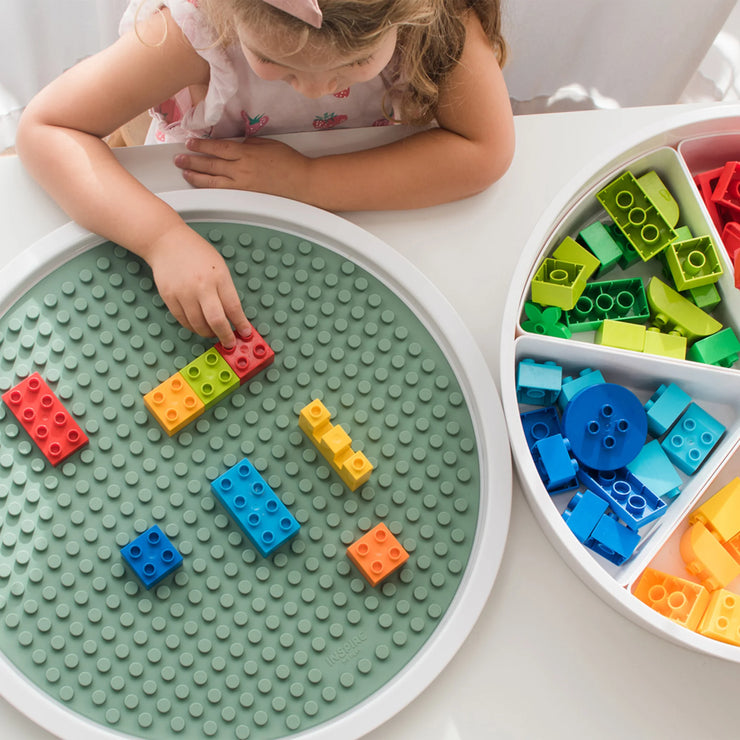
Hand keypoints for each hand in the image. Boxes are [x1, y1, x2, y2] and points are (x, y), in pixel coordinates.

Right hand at [147, 224, 251, 346]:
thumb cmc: (196, 253)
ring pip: (198, 325)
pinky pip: (183, 321)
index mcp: (219, 277)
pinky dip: (193, 327)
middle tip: (229, 343)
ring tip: (213, 333)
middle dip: (225, 336)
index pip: (234, 308)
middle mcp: (201, 286)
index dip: (241, 324)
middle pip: (216, 320)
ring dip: (208, 333)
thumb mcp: (220, 267)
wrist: (167, 241)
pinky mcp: (169, 297)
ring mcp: (183, 293)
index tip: (245, 333)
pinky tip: (199, 326)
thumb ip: (226, 291)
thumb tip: (234, 315)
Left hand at [174, 137, 310, 198]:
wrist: (302, 182)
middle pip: (211, 164)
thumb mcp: (267, 144)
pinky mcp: (246, 196)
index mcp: (247, 153)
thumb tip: (235, 144)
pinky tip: (202, 186)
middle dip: (192, 160)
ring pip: (213, 181)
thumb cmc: (289, 162)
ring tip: (184, 172)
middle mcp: (242, 170)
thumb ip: (248, 143)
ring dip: (196, 176)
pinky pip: (223, 192)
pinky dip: (210, 188)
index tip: (190, 142)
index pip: (218, 147)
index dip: (201, 145)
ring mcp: (243, 185)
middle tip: (179, 158)